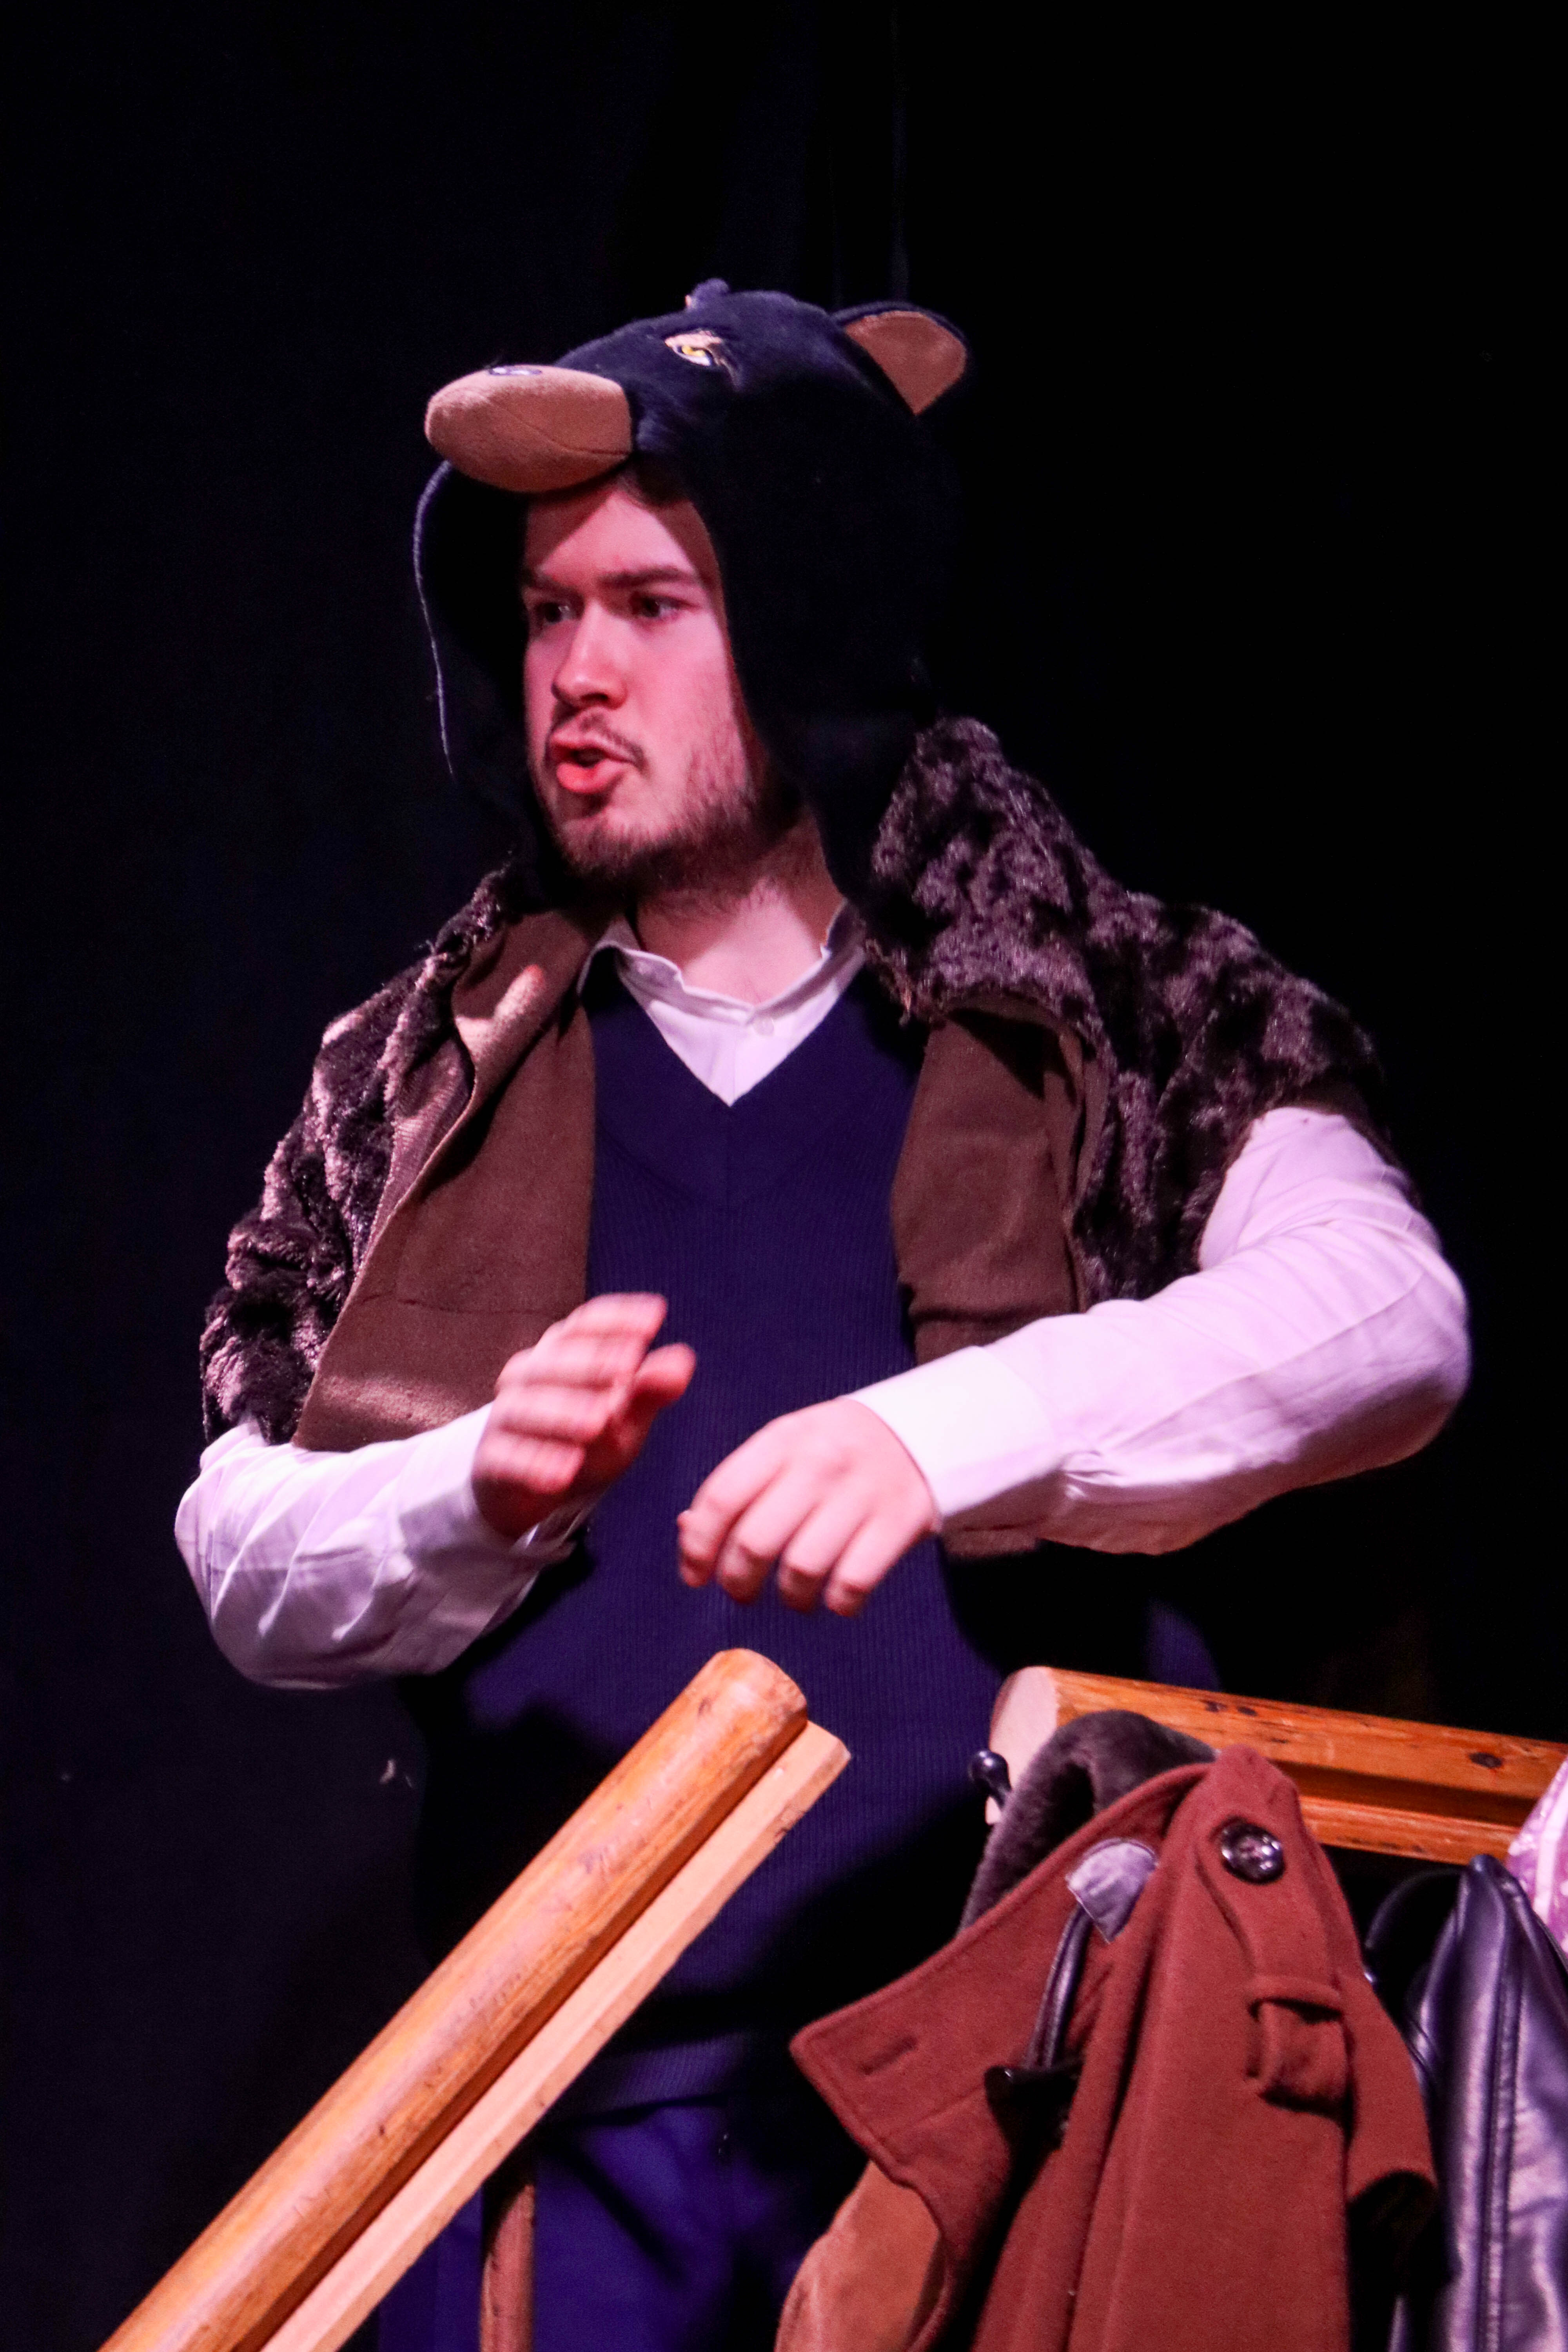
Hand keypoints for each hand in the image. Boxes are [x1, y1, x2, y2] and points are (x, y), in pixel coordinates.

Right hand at [473, 1294, 694, 1539]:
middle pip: (553, 1361)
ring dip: (563, 1413)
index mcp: (561, 1351)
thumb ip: (649, 1389)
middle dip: (591, 1363)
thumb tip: (684, 1361)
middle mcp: (527, 1375)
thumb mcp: (624, 1414)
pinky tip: (563, 1473)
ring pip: (526, 1408)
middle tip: (625, 1367)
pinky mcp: (490, 1459)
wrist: (529, 1488)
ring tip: (597, 1422)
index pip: (585, 1323)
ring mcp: (504, 1416)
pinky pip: (508, 1459)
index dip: (618, 1317)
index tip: (655, 1316)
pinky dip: (535, 1465)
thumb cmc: (585, 1437)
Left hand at [677, 1399, 937, 1617]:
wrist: (924, 1430)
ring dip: (789, 1598)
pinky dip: (838, 1605)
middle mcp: (820, 1462)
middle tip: (742, 1592)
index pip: (722, 1497)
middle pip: (756, 1542)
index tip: (694, 1576)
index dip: (698, 1546)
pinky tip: (837, 1597)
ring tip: (794, 1596)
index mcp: (783, 1438)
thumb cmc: (836, 1450)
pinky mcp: (900, 1522)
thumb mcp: (786, 1447)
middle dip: (737, 1582)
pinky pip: (852, 1585)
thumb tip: (688, 1532)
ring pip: (802, 1570)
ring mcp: (862, 1492)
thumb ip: (738, 1485)